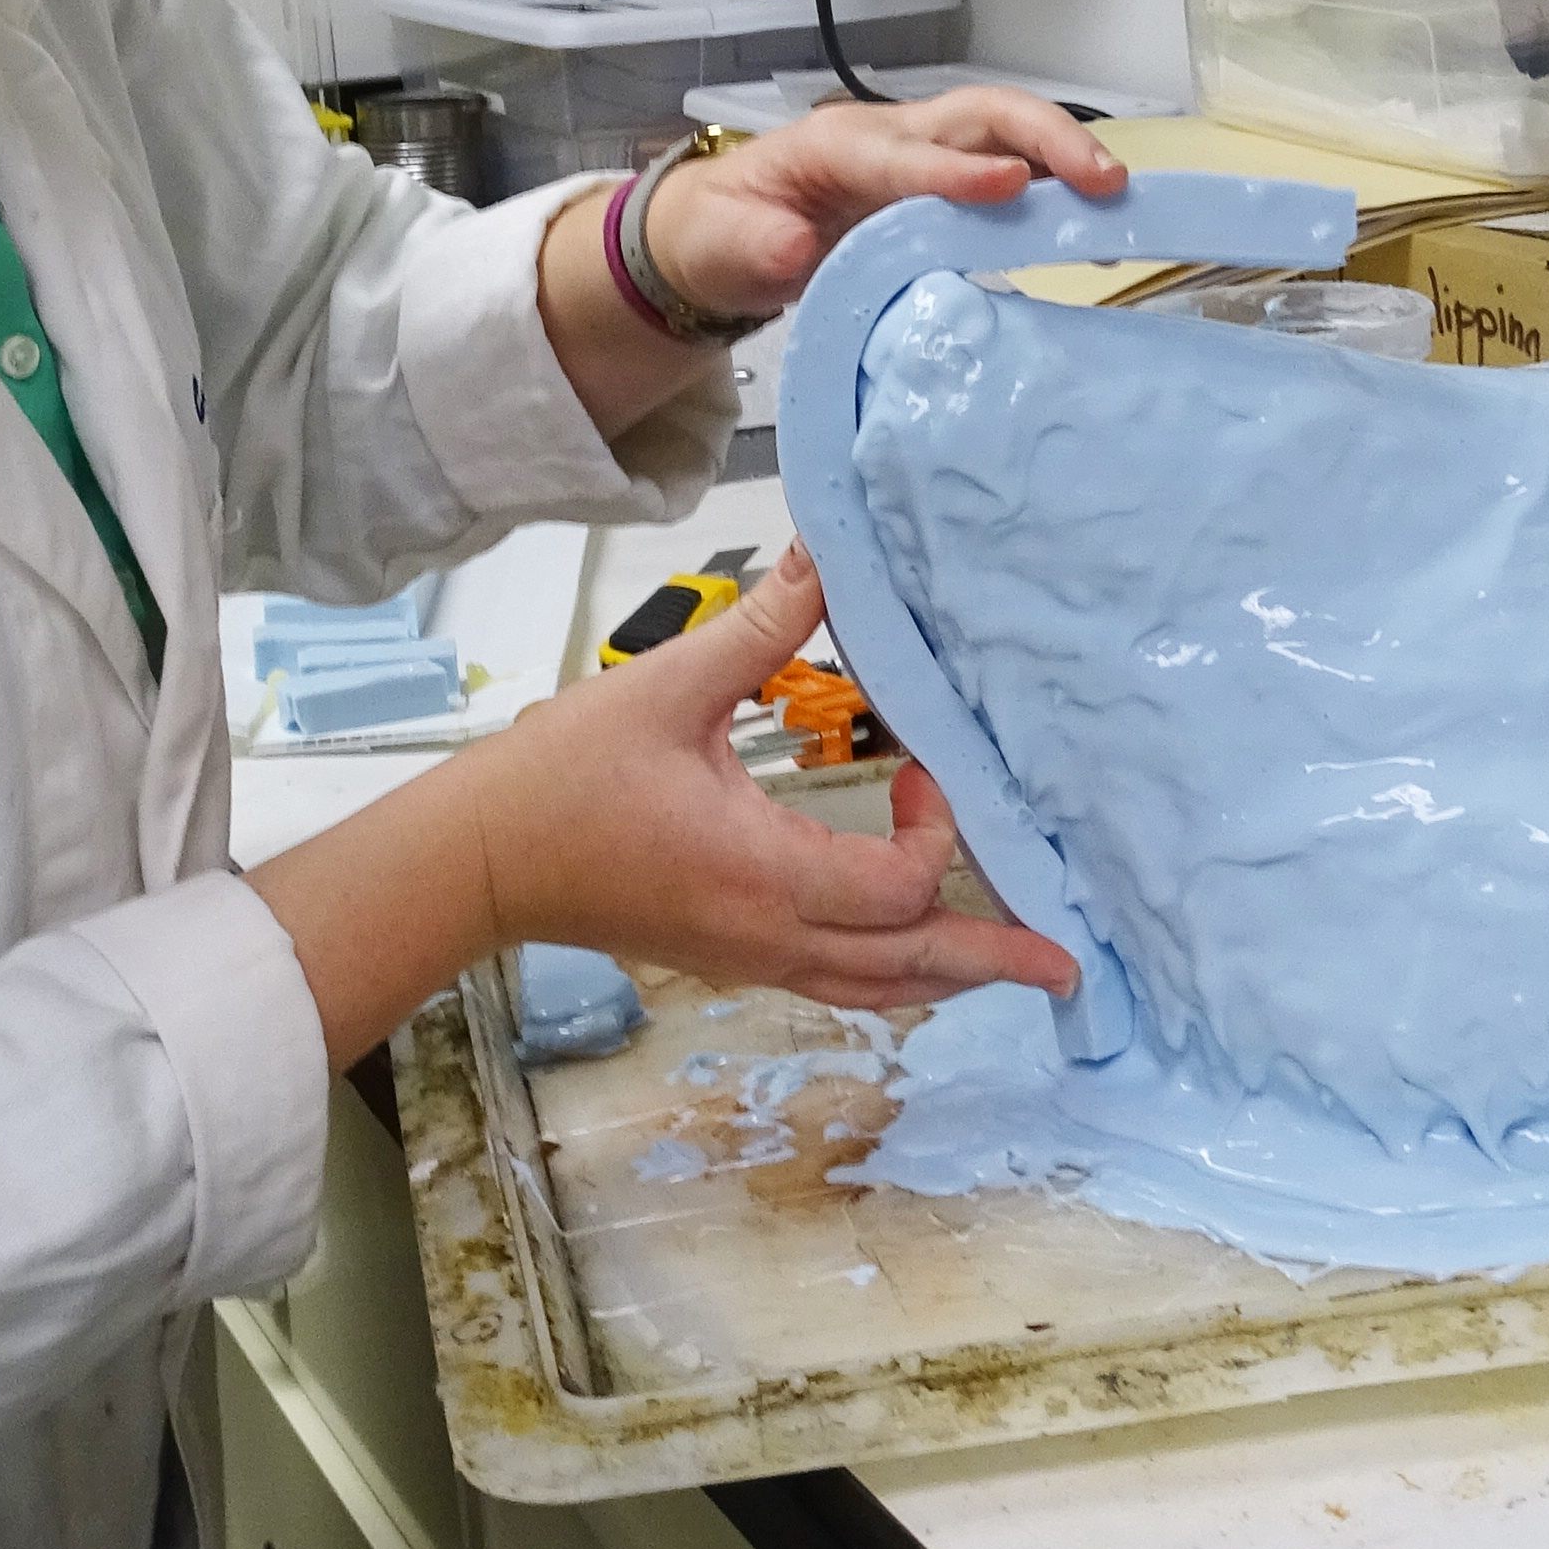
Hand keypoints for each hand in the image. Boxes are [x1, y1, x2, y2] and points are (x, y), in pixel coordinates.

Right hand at [446, 552, 1076, 1013]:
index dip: (935, 834)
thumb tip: (824, 557)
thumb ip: (758, 627)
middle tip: (1066, 963)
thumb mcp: (666, 687)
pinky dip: (888, 972)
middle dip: (991, 962)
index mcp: (764, 876)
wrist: (483, 860)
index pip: (897, 887)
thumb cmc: (566, 778)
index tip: (920, 771)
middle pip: (907, 970)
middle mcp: (768, 936)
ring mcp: (748, 959)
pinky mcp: (727, 958)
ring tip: (1005, 963)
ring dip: (945, 974)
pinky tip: (908, 948)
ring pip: (872, 990)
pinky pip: (833, 984)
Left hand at [642, 87, 1125, 326]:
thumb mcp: (721, 245)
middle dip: (1047, 138)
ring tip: (1117, 200)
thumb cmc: (723, 232)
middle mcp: (889, 136)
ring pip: (1005, 134)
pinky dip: (1055, 189)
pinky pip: (1008, 171)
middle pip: (981, 115)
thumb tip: (796, 249)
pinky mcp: (940, 184)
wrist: (719, 233)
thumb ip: (757, 246)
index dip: (956, 173)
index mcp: (834, 147)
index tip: (1010, 187)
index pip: (902, 156)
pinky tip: (1090, 226)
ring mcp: (920, 155)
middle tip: (1103, 181)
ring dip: (1064, 157)